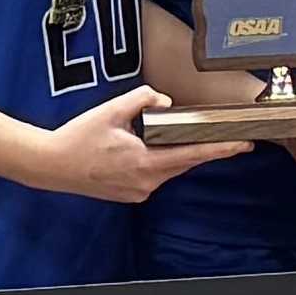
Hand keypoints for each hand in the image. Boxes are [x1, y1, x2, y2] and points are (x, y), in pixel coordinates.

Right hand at [40, 85, 243, 201]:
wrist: (51, 165)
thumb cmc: (78, 137)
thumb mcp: (111, 110)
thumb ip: (143, 99)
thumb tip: (165, 102)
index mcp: (145, 161)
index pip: (193, 155)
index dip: (220, 149)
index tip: (243, 144)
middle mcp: (146, 182)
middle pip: (184, 162)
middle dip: (202, 148)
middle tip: (224, 136)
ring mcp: (139, 191)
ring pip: (169, 169)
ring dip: (175, 153)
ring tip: (173, 136)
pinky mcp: (131, 195)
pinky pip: (154, 175)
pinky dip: (158, 161)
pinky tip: (148, 148)